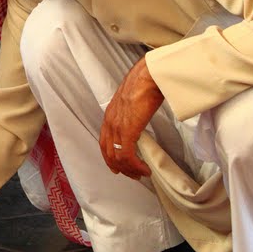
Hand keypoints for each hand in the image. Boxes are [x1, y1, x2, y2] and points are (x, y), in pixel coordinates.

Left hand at [98, 57, 164, 178]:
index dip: (110, 158)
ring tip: (141, 174)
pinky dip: (135, 166)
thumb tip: (140, 117)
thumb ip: (132, 111)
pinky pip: (127, 155)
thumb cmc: (145, 84)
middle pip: (108, 153)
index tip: (120, 167)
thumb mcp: (133, 101)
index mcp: (109, 115)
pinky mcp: (127, 130)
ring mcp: (117, 127)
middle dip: (120, 168)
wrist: (149, 76)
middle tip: (134, 175)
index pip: (104, 142)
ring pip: (117, 157)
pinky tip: (145, 169)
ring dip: (130, 169)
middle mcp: (109, 122)